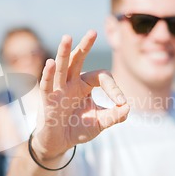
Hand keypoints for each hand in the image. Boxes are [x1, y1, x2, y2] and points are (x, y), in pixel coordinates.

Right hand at [34, 30, 129, 159]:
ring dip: (63, 52)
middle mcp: (71, 82)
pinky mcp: (47, 99)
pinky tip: (51, 63)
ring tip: (67, 37)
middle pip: (78, 60)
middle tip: (93, 32)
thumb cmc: (78, 128)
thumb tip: (128, 107)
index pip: (101, 77)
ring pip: (61, 67)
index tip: (121, 103)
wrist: (59, 143)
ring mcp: (58, 89)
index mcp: (85, 85)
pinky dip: (48, 74)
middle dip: (85, 46)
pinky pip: (47, 84)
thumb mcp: (100, 123)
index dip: (113, 87)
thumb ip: (114, 116)